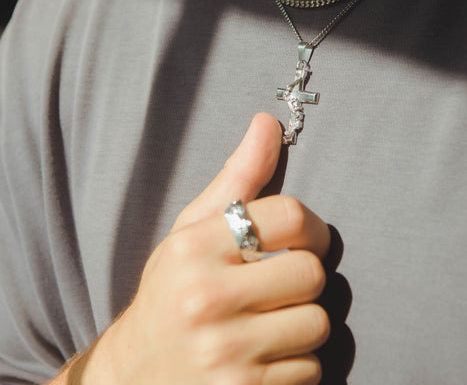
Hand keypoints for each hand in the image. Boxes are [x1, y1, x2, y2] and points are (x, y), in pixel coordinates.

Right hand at [79, 113, 330, 384]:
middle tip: (279, 287)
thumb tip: (268, 121)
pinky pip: (309, 371)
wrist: (135, 374)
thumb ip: (238, 176)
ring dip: (302, 325)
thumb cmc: (172, 290)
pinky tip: (261, 359)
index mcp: (195, 248)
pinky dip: (296, 365)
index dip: (311, 228)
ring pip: (317, 325)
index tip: (303, 240)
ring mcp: (225, 354)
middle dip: (303, 280)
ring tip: (269, 324)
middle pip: (311, 274)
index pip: (290, 217)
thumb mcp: (193, 230)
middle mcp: (206, 299)